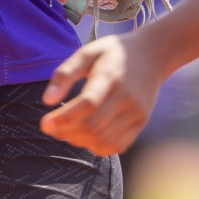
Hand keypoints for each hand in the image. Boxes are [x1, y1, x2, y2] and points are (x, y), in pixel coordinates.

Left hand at [40, 29, 166, 154]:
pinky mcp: (141, 122)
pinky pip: (117, 145)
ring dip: (79, 140)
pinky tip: (86, 136)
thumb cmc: (113, 52)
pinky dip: (97, 146)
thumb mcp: (88, 52)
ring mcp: (136, 112)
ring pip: (103, 139)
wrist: (153, 54)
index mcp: (110, 75)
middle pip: (93, 126)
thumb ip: (65, 73)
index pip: (87, 104)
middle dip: (67, 132)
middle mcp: (126, 96)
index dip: (64, 118)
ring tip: (66, 131)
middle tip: (52, 127)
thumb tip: (47, 101)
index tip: (45, 124)